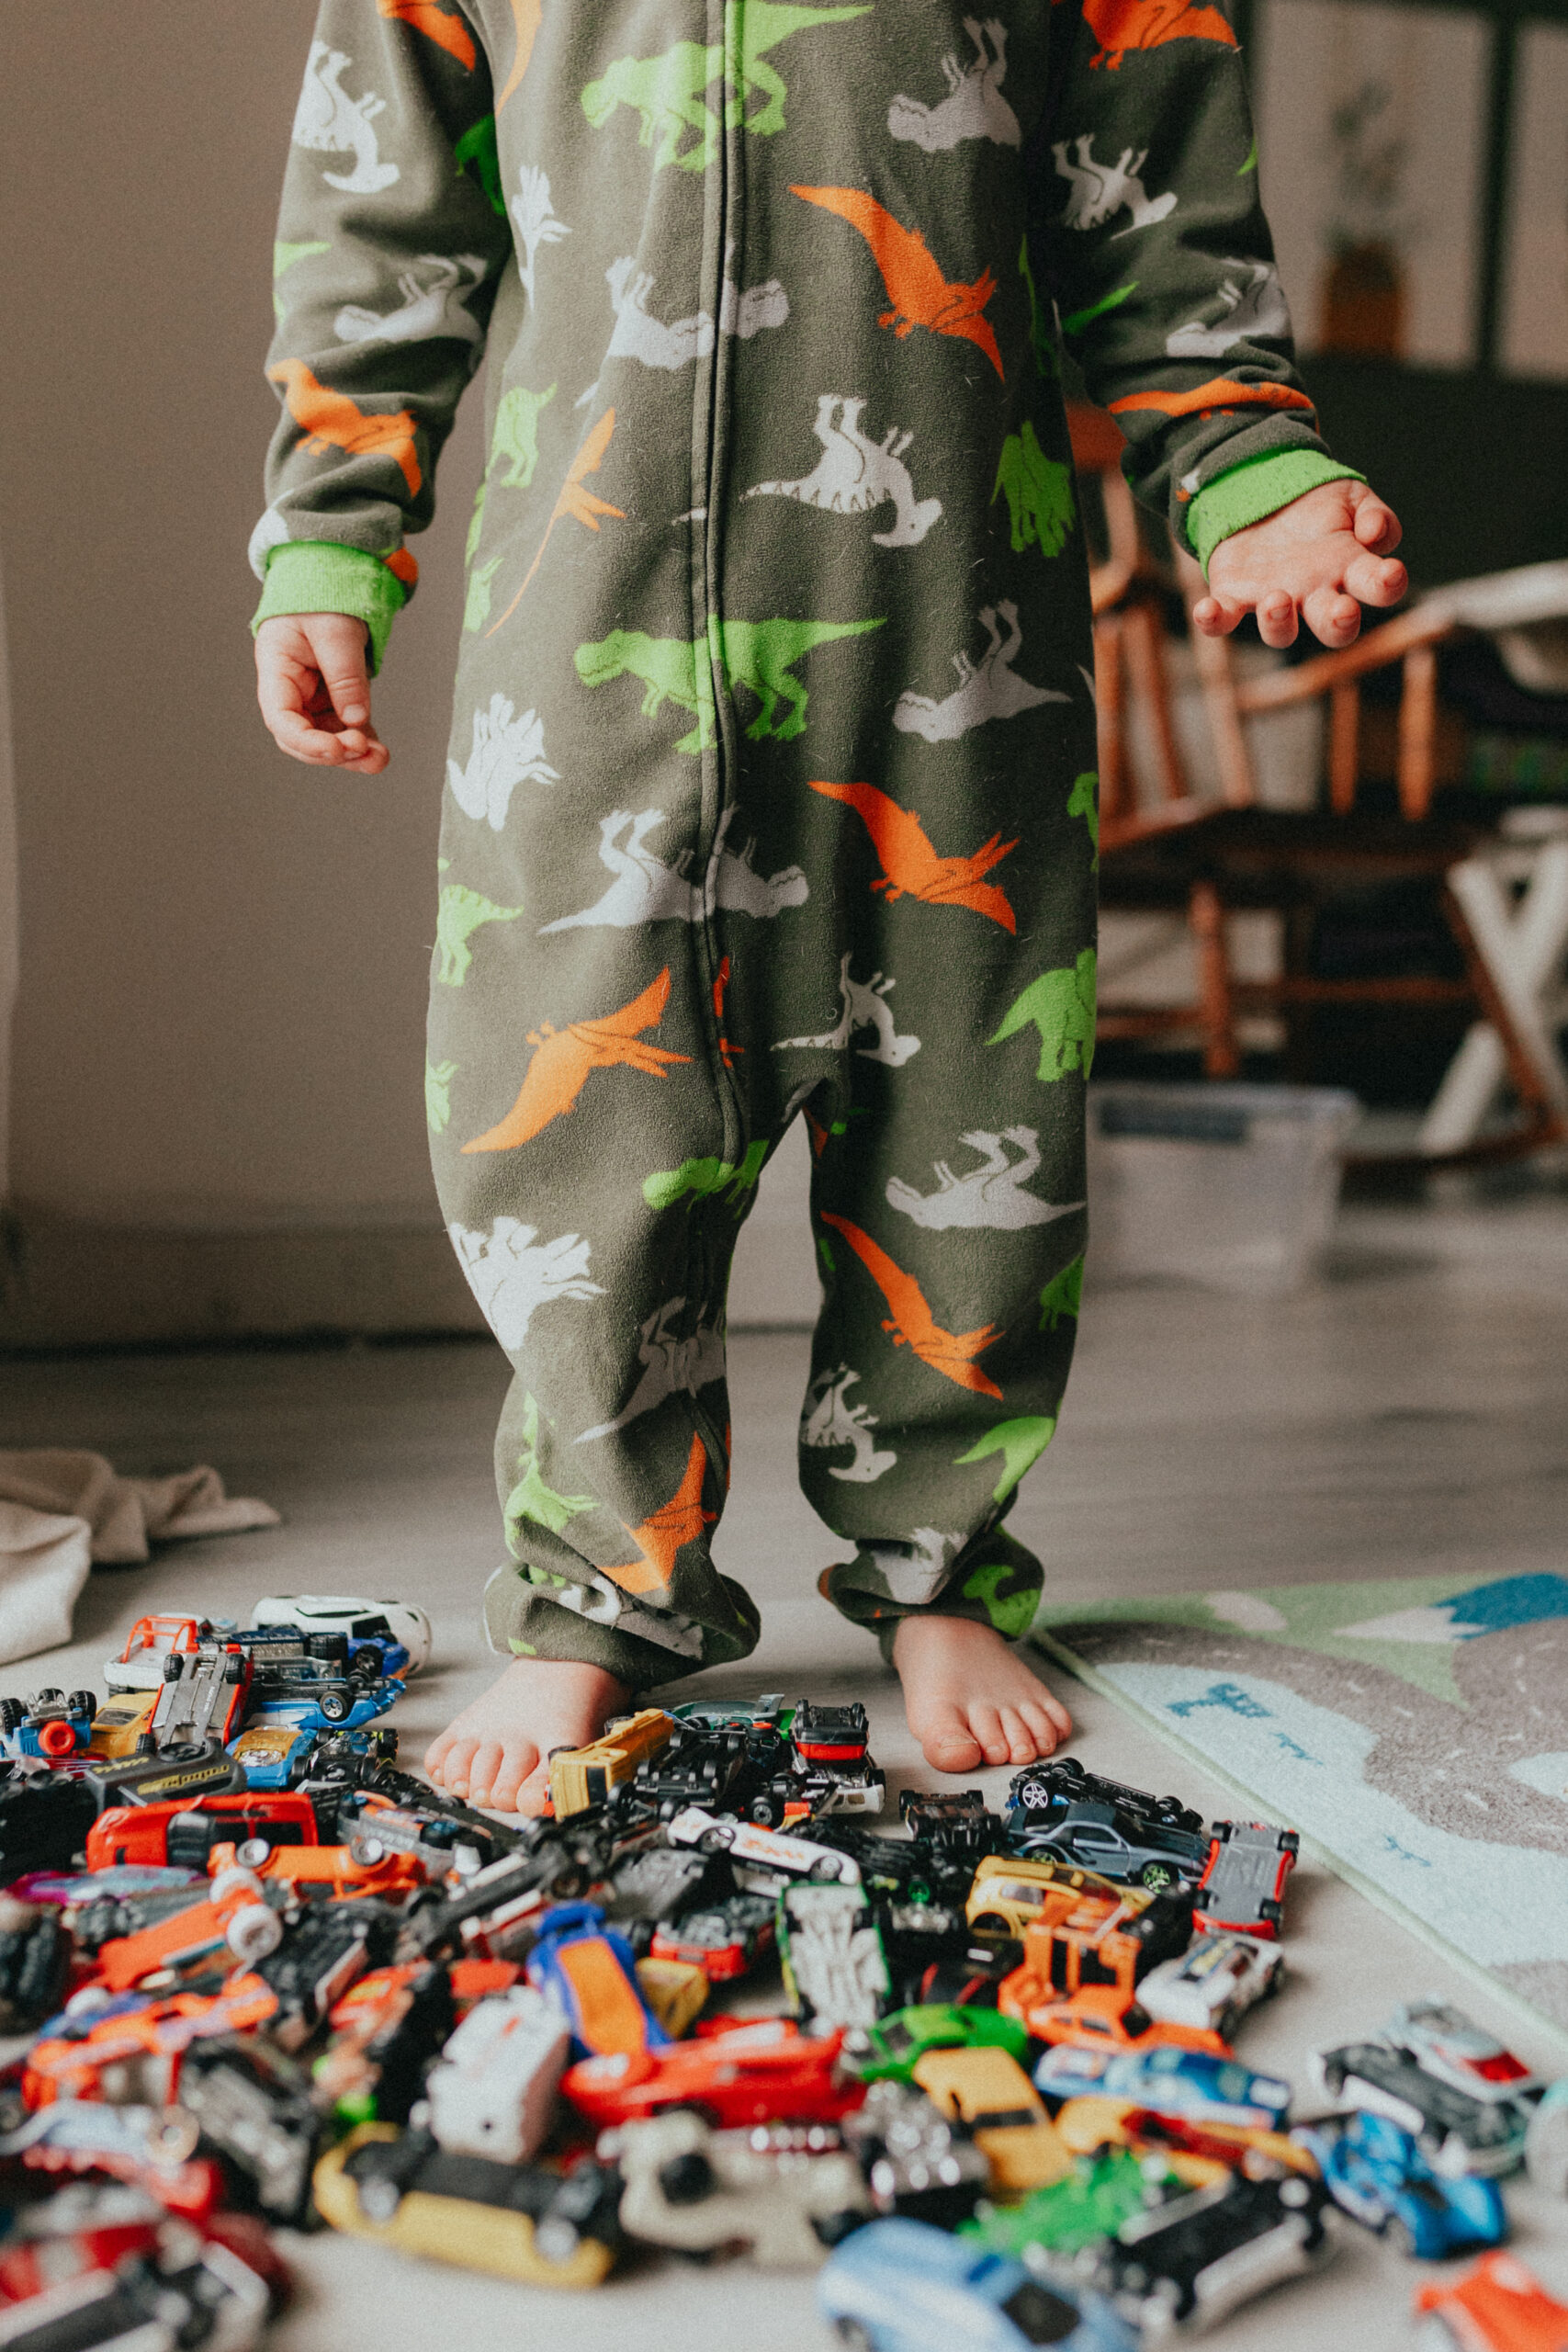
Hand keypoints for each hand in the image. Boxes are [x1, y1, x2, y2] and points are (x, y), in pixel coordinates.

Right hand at [255, 612, 389, 773]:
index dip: (306, 741)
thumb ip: (345, 674)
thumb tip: (356, 718)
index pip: (281, 718)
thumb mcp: (336, 630)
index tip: (335, 749)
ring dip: (351, 755)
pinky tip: (378, 752)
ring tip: (378, 758)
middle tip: (362, 750)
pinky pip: (345, 729)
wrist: (331, 582)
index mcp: (276, 668)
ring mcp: (312, 697)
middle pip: (301, 737)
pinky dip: (362, 743)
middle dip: (331, 752)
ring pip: (326, 739)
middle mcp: (290, 689)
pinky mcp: (334, 700)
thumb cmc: (322, 596)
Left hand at [1193, 479, 1406, 650]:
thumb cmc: (1317, 503)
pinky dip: (1213, 620)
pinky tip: (1205, 610)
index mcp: (1350, 569)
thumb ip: (1374, 515)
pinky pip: (1223, 620)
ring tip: (1278, 598)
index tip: (1391, 572)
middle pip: (1333, 628)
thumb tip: (1374, 535)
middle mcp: (1315, 594)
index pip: (1377, 589)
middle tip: (1343, 611)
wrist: (1266, 490)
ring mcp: (1275, 599)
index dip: (1388, 586)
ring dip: (1278, 623)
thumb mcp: (1353, 498)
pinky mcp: (1234, 596)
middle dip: (1340, 624)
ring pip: (1280, 633)